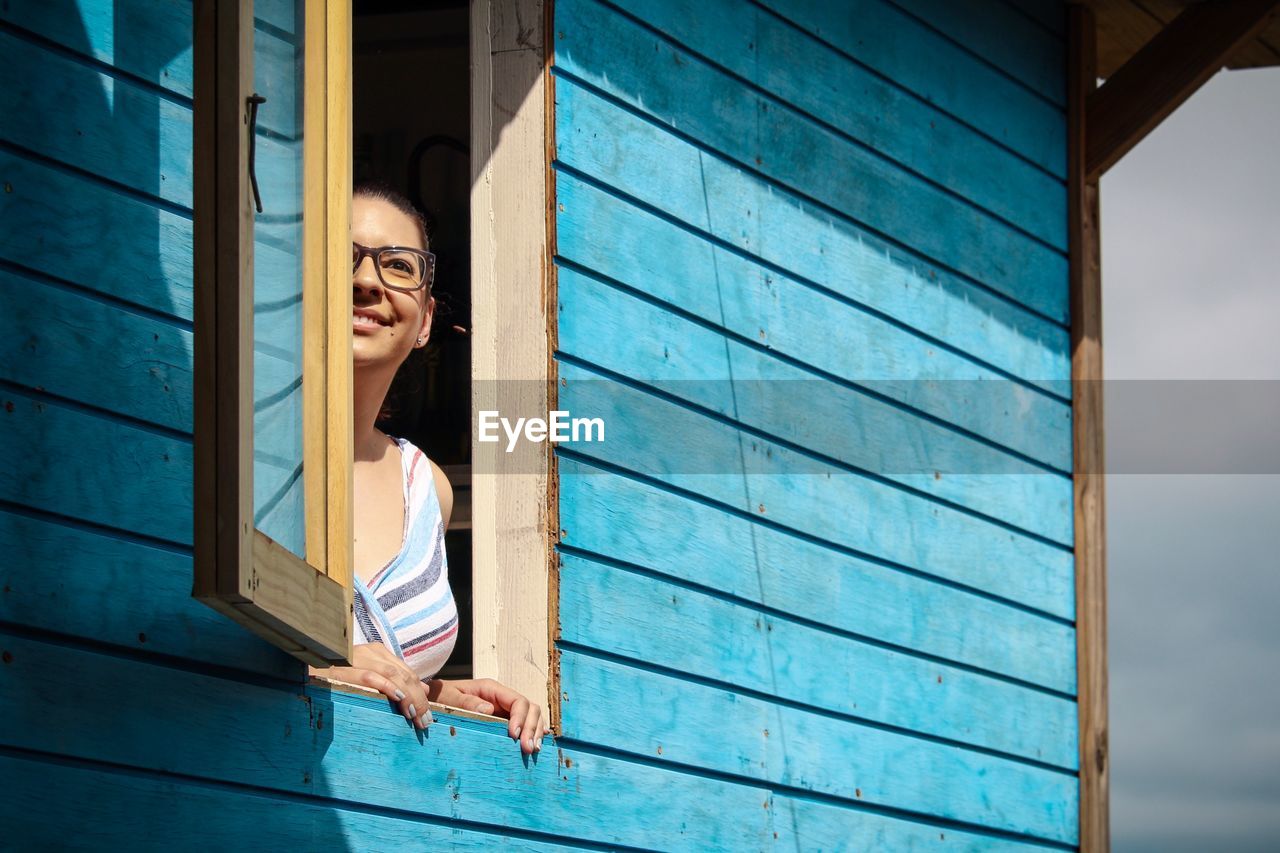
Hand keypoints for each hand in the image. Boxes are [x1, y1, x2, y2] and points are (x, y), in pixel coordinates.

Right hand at [309, 643, 431, 730]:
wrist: (299, 674)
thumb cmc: (335, 681)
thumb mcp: (369, 678)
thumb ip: (394, 680)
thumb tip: (424, 689)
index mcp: (376, 652)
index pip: (406, 672)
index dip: (420, 692)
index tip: (429, 713)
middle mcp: (368, 652)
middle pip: (402, 674)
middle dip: (418, 698)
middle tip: (425, 721)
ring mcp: (354, 658)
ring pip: (391, 675)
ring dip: (407, 697)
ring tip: (416, 716)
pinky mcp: (341, 669)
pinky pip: (368, 677)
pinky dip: (385, 687)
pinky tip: (398, 698)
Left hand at [428, 677, 550, 755]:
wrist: (432, 700)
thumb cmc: (439, 697)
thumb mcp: (448, 697)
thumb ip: (466, 702)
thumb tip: (489, 710)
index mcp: (491, 689)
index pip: (517, 700)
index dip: (521, 717)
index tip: (514, 735)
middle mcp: (502, 699)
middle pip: (530, 708)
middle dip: (532, 728)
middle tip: (528, 749)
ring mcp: (504, 711)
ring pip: (531, 717)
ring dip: (535, 732)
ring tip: (532, 751)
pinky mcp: (504, 722)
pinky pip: (524, 725)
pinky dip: (532, 734)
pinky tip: (537, 745)